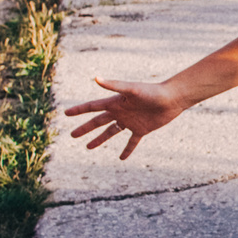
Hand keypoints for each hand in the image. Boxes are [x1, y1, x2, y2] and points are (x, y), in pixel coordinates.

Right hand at [64, 77, 188, 159]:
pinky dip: (127, 149)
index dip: (79, 111)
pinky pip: (132, 142)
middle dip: (85, 128)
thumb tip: (95, 78)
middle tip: (72, 135)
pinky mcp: (142, 129)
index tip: (66, 113)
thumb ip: (114, 85)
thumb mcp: (131, 89)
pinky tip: (122, 158)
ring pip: (111, 132)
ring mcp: (130, 121)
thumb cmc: (152, 92)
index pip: (92, 107)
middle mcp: (120, 112)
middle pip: (98, 122)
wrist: (172, 99)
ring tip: (88, 147)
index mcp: (115, 102)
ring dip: (100, 139)